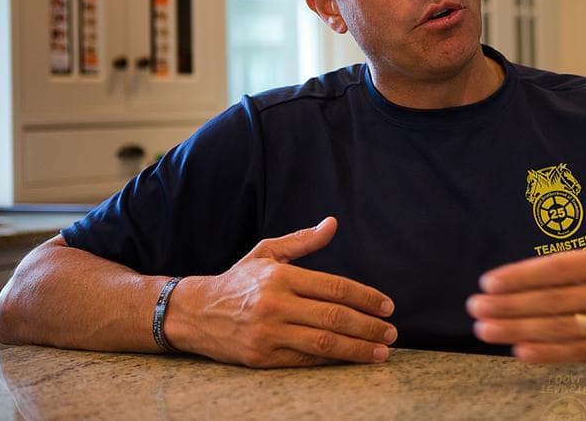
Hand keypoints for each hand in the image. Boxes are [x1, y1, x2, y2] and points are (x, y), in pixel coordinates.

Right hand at [165, 217, 397, 367]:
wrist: (194, 313)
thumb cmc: (238, 281)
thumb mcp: (267, 252)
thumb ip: (303, 240)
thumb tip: (332, 223)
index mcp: (281, 276)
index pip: (335, 287)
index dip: (366, 297)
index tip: (387, 306)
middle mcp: (275, 304)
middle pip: (334, 317)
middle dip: (369, 326)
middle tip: (391, 333)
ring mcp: (268, 334)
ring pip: (323, 343)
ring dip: (358, 349)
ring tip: (380, 352)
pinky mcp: (262, 358)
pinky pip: (305, 360)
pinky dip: (332, 361)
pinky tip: (351, 360)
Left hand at [466, 163, 585, 362]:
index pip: (560, 270)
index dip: (523, 276)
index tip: (490, 282)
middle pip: (554, 302)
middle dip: (510, 306)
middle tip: (474, 308)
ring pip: (561, 330)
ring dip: (519, 331)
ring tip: (485, 329)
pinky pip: (579, 352)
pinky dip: (549, 354)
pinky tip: (520, 351)